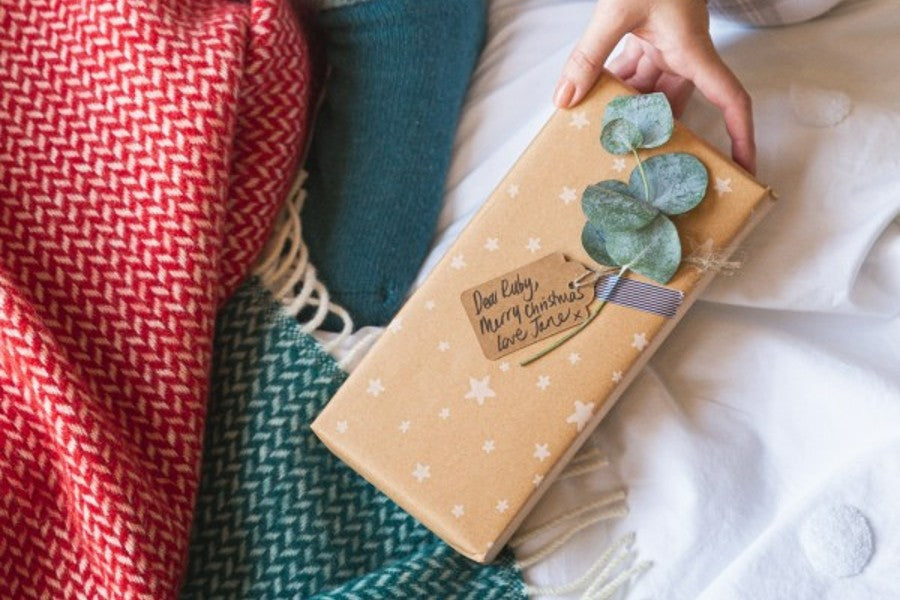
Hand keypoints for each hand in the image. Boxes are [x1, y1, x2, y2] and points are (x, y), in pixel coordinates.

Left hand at [554, 0, 755, 173]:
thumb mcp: (615, 13)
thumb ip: (588, 57)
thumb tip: (565, 100)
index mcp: (693, 51)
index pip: (730, 99)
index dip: (742, 135)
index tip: (746, 167)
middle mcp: (684, 53)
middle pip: (677, 103)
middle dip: (659, 130)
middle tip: (638, 162)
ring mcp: (666, 44)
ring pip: (650, 88)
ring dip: (627, 107)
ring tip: (602, 135)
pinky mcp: (647, 35)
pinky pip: (634, 70)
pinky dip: (614, 84)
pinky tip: (589, 97)